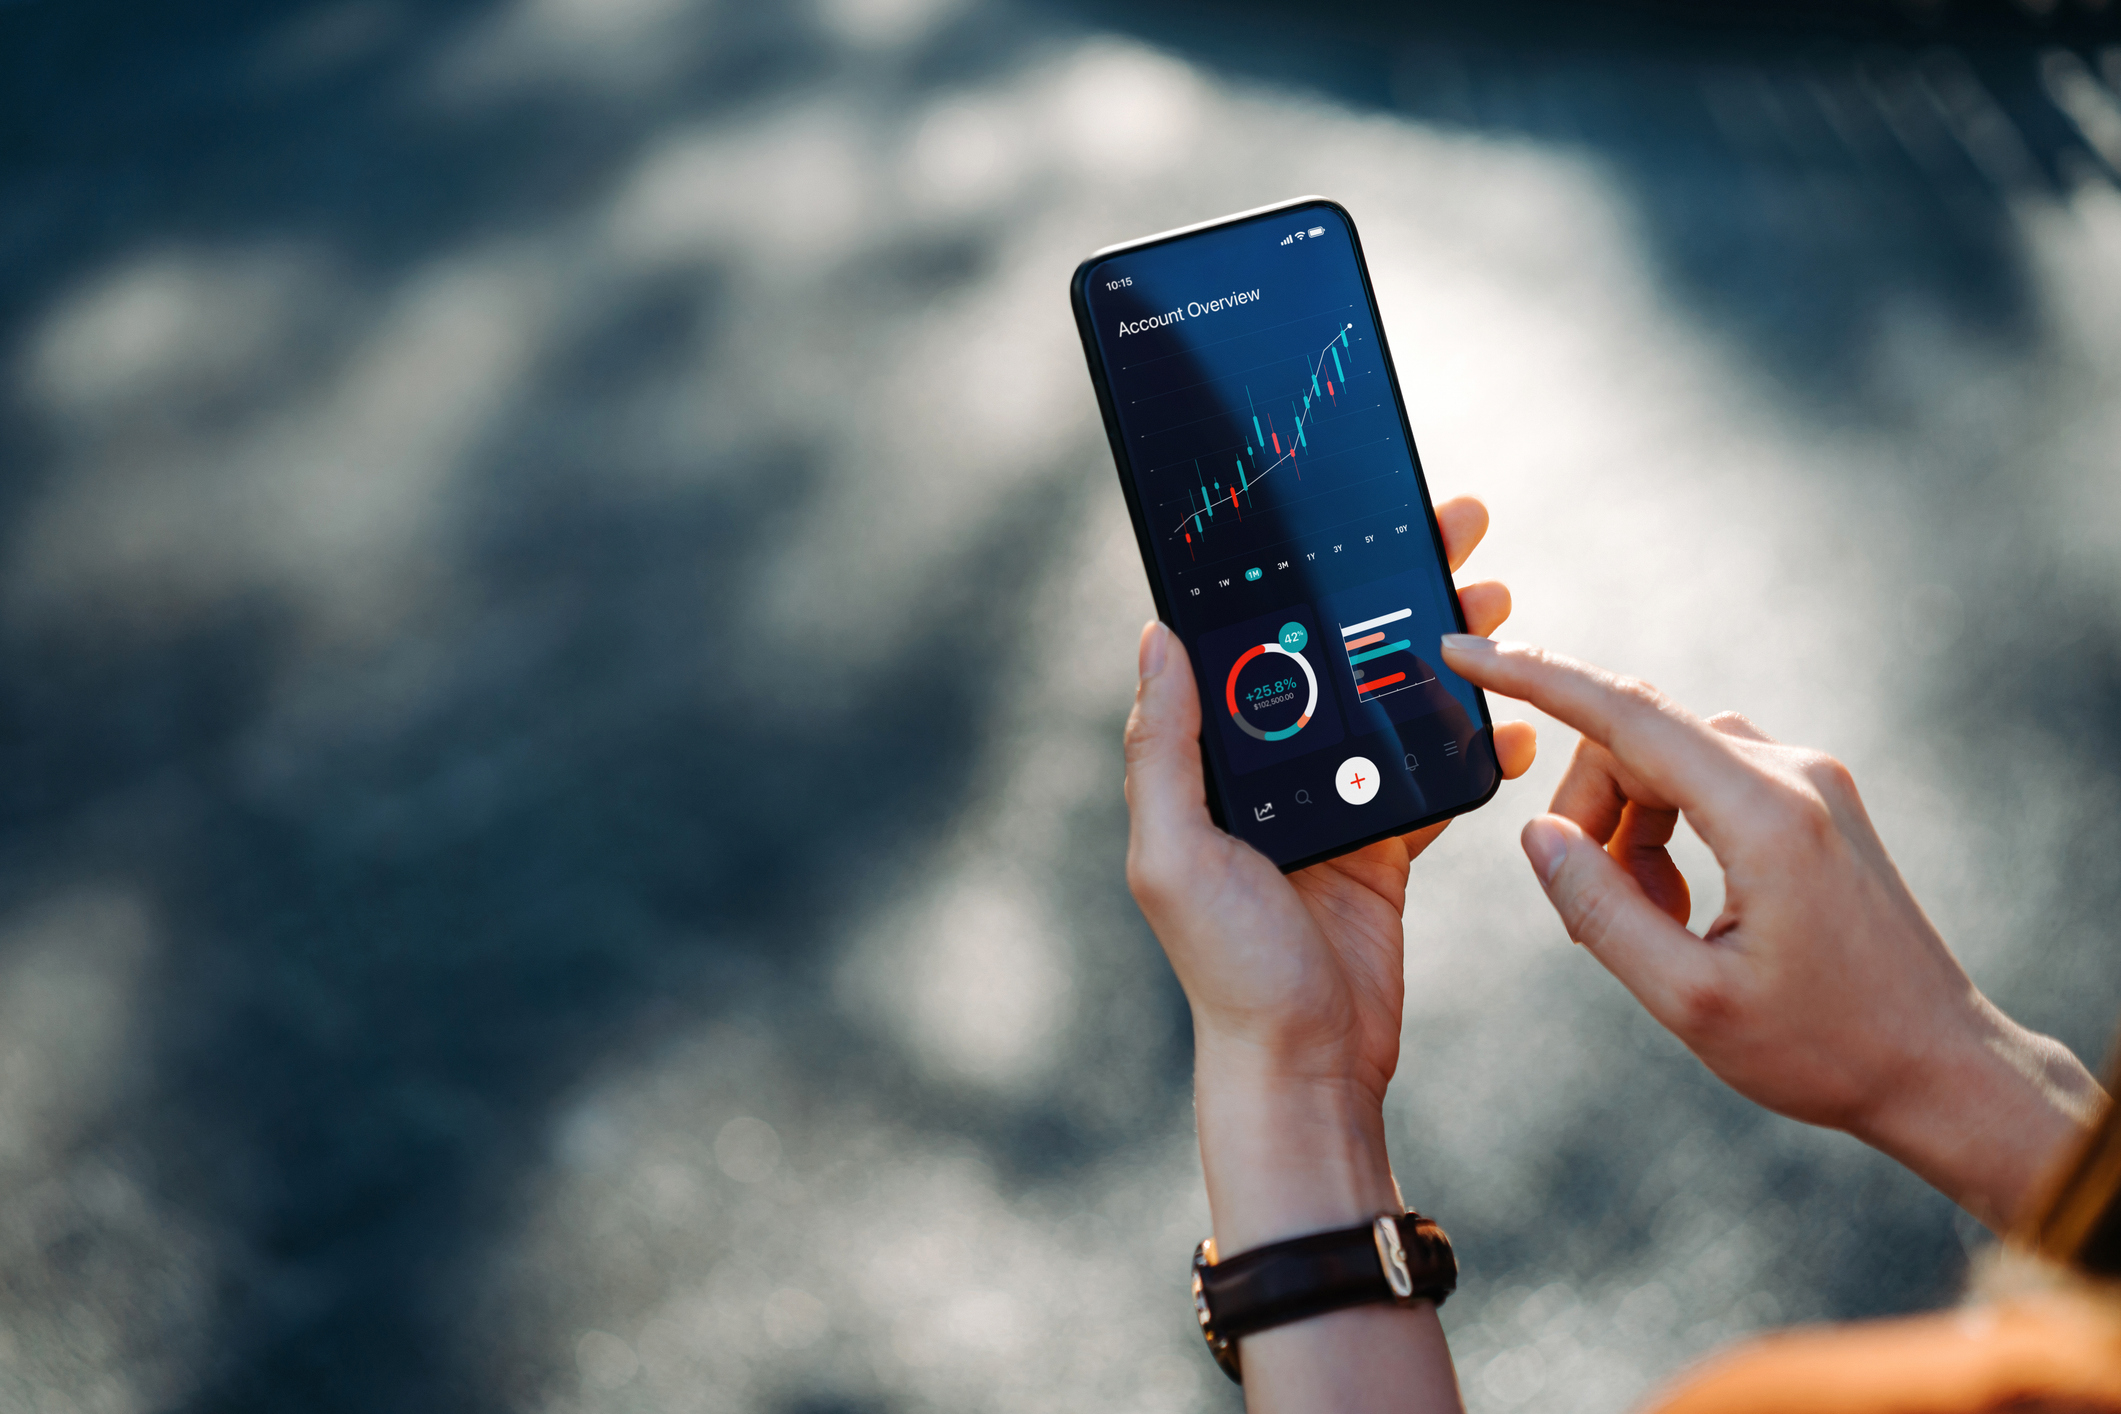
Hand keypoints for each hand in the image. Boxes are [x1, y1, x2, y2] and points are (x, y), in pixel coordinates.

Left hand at [1124, 497, 1534, 1250]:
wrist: (1304, 1067)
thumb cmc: (1228, 970)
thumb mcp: (1175, 855)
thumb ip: (1167, 748)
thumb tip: (1157, 636)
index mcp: (1212, 761)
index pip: (1255, 641)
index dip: (1300, 575)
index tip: (1349, 518)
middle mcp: (1269, 771)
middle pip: (1335, 654)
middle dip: (1395, 590)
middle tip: (1453, 531)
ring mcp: (1332, 803)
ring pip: (1393, 700)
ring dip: (1443, 650)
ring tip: (1497, 599)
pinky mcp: (1385, 843)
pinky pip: (1434, 775)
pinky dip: (1474, 745)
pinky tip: (1514, 722)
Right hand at [1441, 636, 2105, 1227]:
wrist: (1943, 1067)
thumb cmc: (1827, 1048)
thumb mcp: (1689, 999)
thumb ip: (1599, 909)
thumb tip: (1538, 835)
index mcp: (1765, 813)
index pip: (1624, 712)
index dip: (1534, 677)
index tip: (1465, 650)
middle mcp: (1792, 773)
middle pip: (1637, 742)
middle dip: (1589, 813)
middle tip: (1588, 914)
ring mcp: (1810, 781)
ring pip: (1666, 762)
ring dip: (1629, 832)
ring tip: (1651, 925)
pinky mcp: (1813, 803)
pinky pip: (1705, 783)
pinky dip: (1667, 835)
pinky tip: (1683, 912)